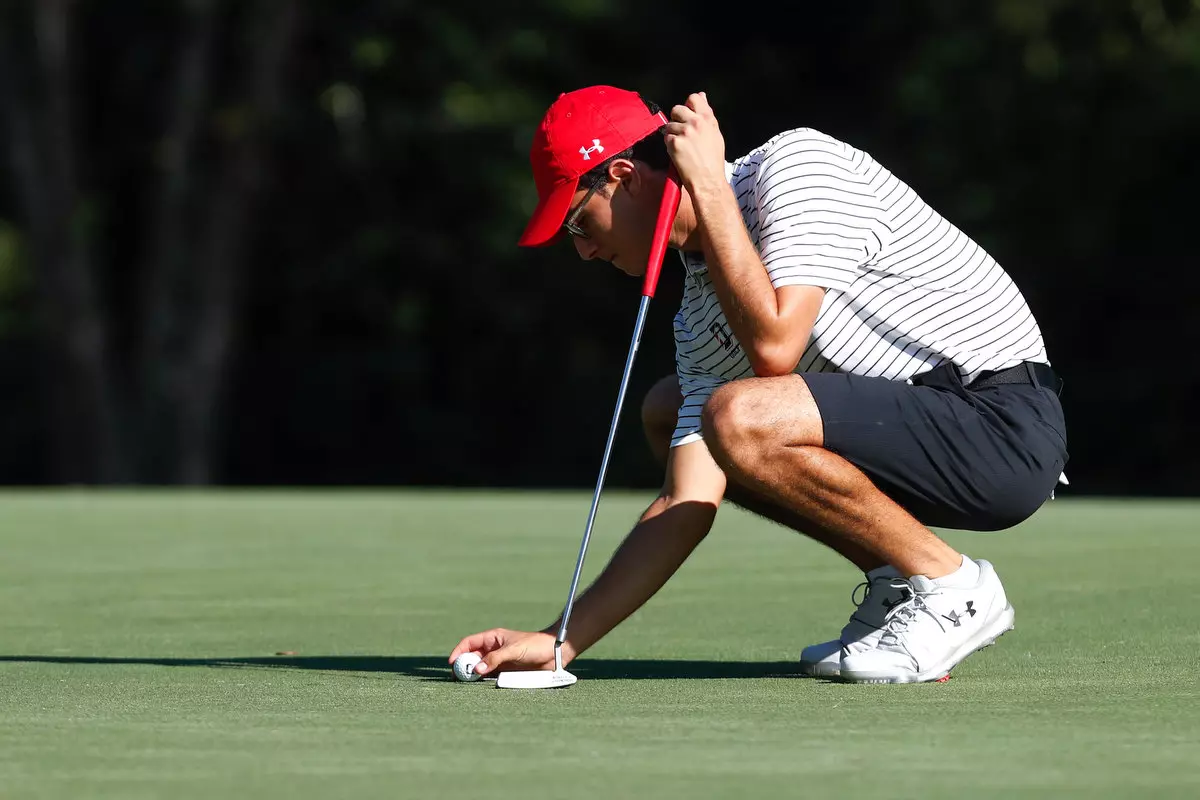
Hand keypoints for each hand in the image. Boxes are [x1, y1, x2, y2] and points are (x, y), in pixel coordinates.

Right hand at [447, 628, 562, 676]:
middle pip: (472, 657)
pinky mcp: (506, 672)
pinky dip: (483, 681)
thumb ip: (495, 659)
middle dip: (463, 666)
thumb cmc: (535, 645)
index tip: (452, 663)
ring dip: (473, 675)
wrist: (554, 653)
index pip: (470, 643)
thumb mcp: (513, 650)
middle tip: (456, 678)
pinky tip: (480, 686)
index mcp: (493, 638)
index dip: (459, 651)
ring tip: (466, 684)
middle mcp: (493, 649)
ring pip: (480, 669)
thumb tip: (477, 669)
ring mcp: (499, 661)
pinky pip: (490, 677)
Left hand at [664, 92, 726, 192]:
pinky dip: (669, 146)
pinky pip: (666, 138)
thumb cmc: (713, 160)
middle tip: (682, 134)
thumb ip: (707, 114)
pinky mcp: (675, 143)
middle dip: (676, 120)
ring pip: (669, 125)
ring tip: (682, 147)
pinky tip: (678, 154)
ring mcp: (685, 132)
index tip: (687, 116)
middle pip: (676, 109)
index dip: (687, 106)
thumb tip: (702, 96)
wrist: (708, 180)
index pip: (693, 98)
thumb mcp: (715, 134)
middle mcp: (696, 122)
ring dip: (672, 135)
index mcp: (708, 119)